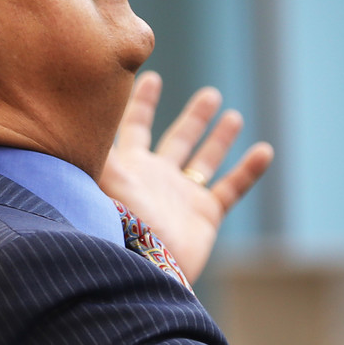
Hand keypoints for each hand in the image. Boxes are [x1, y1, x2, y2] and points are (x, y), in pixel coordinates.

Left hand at [99, 71, 273, 279]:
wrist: (141, 268)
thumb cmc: (115, 222)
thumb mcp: (103, 175)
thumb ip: (97, 140)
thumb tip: (78, 103)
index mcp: (129, 166)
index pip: (135, 125)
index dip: (142, 101)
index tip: (152, 76)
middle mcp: (157, 178)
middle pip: (178, 139)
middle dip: (193, 117)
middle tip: (210, 95)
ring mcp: (182, 198)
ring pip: (205, 161)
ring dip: (220, 139)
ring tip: (234, 116)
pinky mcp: (204, 217)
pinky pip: (231, 188)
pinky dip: (248, 171)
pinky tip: (264, 151)